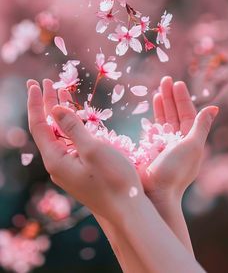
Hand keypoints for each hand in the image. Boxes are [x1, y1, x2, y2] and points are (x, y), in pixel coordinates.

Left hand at [27, 79, 143, 223]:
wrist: (128, 209)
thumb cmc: (114, 179)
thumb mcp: (93, 148)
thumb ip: (72, 127)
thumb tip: (55, 108)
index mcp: (56, 160)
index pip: (39, 125)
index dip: (37, 103)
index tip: (35, 84)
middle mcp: (58, 165)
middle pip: (48, 128)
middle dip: (47, 104)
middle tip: (46, 82)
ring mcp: (69, 168)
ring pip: (60, 135)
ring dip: (60, 113)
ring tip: (60, 92)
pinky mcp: (80, 170)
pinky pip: (70, 143)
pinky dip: (72, 125)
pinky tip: (76, 116)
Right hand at [140, 76, 218, 201]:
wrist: (155, 194)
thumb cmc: (175, 171)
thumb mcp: (192, 146)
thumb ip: (200, 126)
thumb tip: (213, 108)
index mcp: (191, 141)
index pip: (188, 114)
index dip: (183, 98)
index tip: (177, 83)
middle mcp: (178, 141)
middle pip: (176, 114)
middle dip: (171, 97)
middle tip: (165, 79)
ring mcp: (164, 144)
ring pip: (164, 119)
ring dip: (162, 103)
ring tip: (158, 88)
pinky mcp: (150, 148)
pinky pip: (153, 127)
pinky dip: (153, 116)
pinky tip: (152, 106)